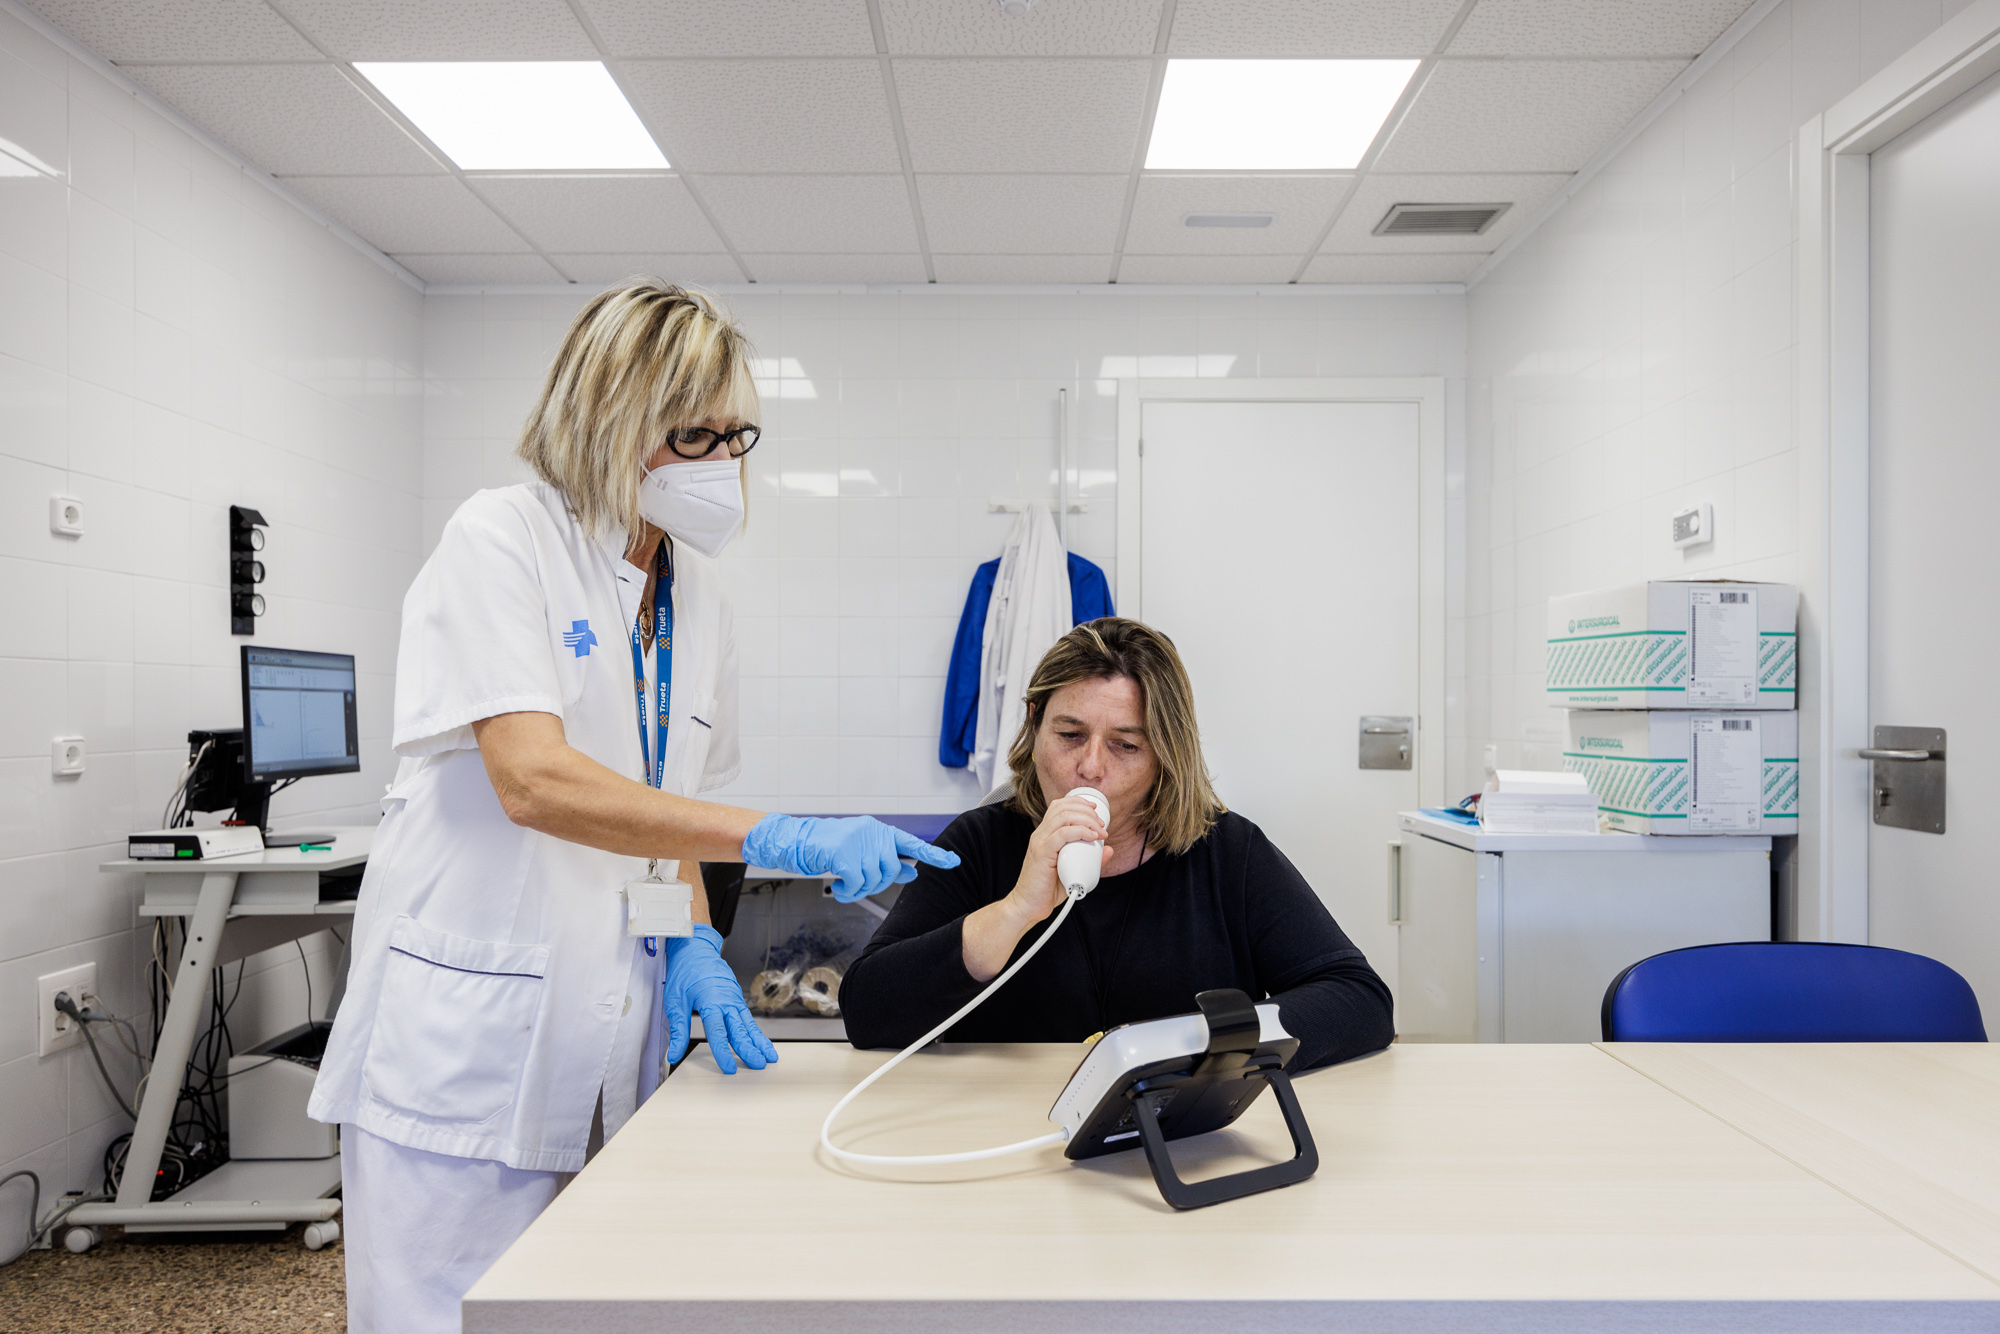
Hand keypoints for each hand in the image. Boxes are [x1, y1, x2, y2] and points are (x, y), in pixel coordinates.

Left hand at [663, 924, 777, 1074]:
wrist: (696, 949)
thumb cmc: (685, 972)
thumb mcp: (674, 1000)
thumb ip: (678, 1029)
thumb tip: (673, 1053)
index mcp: (710, 1001)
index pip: (718, 1032)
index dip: (723, 1052)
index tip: (729, 1068)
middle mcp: (727, 1001)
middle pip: (739, 1030)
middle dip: (749, 1049)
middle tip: (758, 1065)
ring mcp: (734, 1000)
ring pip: (748, 1025)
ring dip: (759, 1042)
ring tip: (769, 1057)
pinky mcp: (737, 1000)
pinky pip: (748, 1019)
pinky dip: (756, 1032)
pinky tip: (762, 1043)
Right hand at [741, 814, 960, 901]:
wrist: (796, 840)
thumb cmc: (828, 847)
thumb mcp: (860, 851)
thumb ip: (887, 860)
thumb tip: (913, 873)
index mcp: (878, 831)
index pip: (912, 843)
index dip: (934, 855)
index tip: (954, 862)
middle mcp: (872, 832)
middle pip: (891, 871)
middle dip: (877, 885)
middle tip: (858, 885)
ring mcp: (857, 841)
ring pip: (874, 879)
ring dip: (859, 891)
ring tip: (845, 886)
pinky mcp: (843, 853)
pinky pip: (857, 884)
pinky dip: (849, 893)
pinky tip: (839, 888)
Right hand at [1009, 794, 1111, 924]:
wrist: (1028, 906)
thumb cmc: (1047, 890)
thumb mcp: (1073, 871)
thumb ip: (1090, 860)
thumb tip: (1108, 850)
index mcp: (1045, 835)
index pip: (1059, 806)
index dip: (1078, 803)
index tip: (1095, 811)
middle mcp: (1040, 835)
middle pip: (1063, 808)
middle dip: (1087, 812)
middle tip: (1101, 825)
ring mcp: (1040, 842)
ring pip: (1064, 816)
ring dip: (1086, 820)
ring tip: (1099, 830)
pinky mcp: (1042, 853)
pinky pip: (1062, 834)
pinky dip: (1080, 831)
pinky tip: (1092, 837)